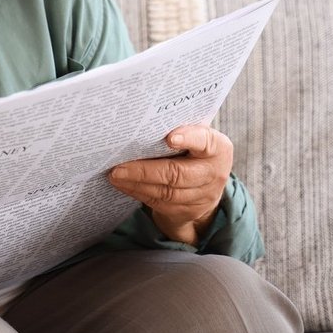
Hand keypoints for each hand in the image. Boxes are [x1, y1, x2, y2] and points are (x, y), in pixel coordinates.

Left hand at [107, 124, 232, 245]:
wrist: (205, 186)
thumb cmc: (192, 150)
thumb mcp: (194, 137)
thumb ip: (177, 129)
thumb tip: (139, 121)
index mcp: (217, 148)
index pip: (204, 141)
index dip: (189, 138)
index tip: (169, 138)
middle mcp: (213, 173)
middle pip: (178, 173)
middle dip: (145, 170)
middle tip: (119, 166)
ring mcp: (202, 196)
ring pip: (166, 192)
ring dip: (136, 183)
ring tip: (115, 175)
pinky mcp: (187, 211)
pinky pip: (159, 203)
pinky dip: (138, 193)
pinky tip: (122, 184)